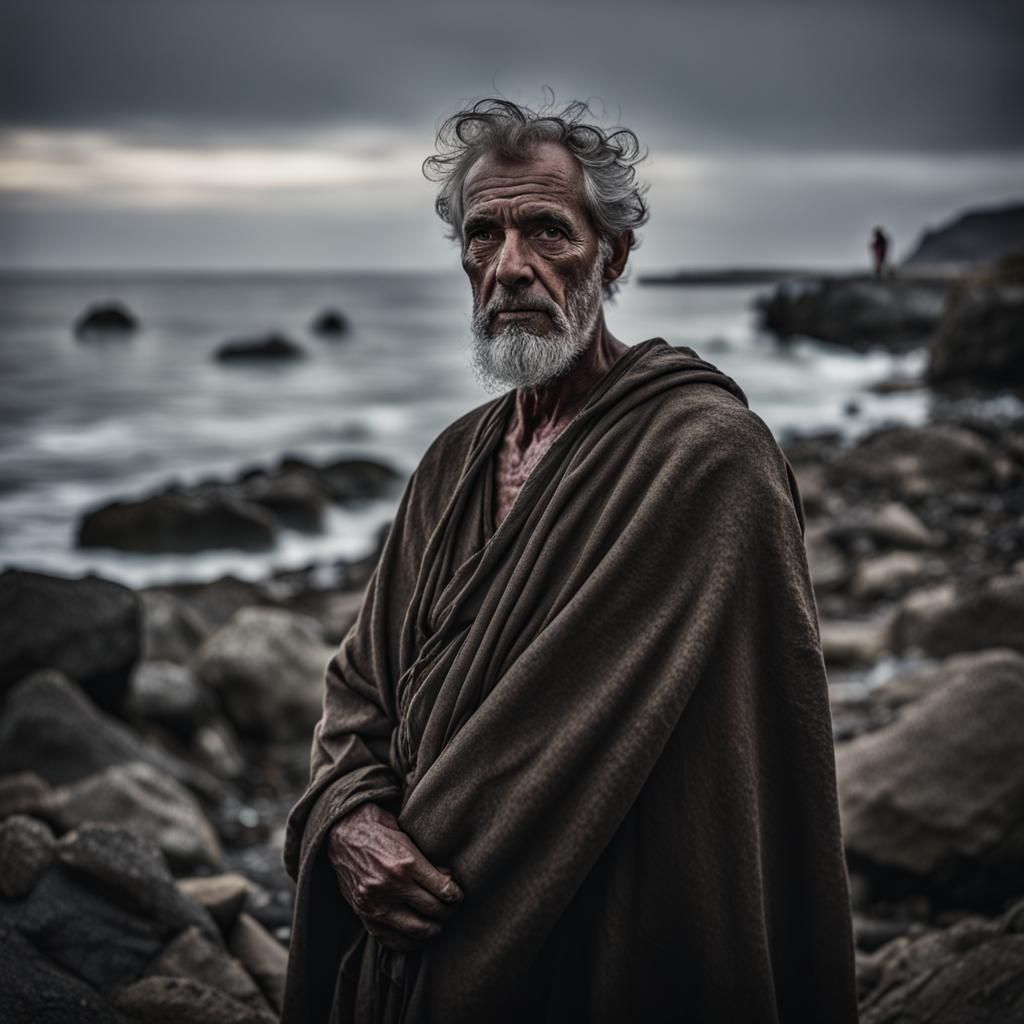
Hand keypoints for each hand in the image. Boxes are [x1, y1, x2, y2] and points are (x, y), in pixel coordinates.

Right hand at [327, 801, 463, 951]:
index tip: (458, 897)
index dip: (456, 896)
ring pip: (415, 930)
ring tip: (437, 926)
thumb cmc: (379, 831)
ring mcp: (376, 903)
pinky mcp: (363, 914)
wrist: (342, 834)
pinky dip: (408, 942)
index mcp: (406, 863)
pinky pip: (390, 939)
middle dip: (448, 913)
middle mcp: (391, 886)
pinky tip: (416, 937)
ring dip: (432, 931)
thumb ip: (427, 863)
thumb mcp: (407, 838)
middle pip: (433, 911)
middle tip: (452, 912)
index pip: (443, 890)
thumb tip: (448, 880)